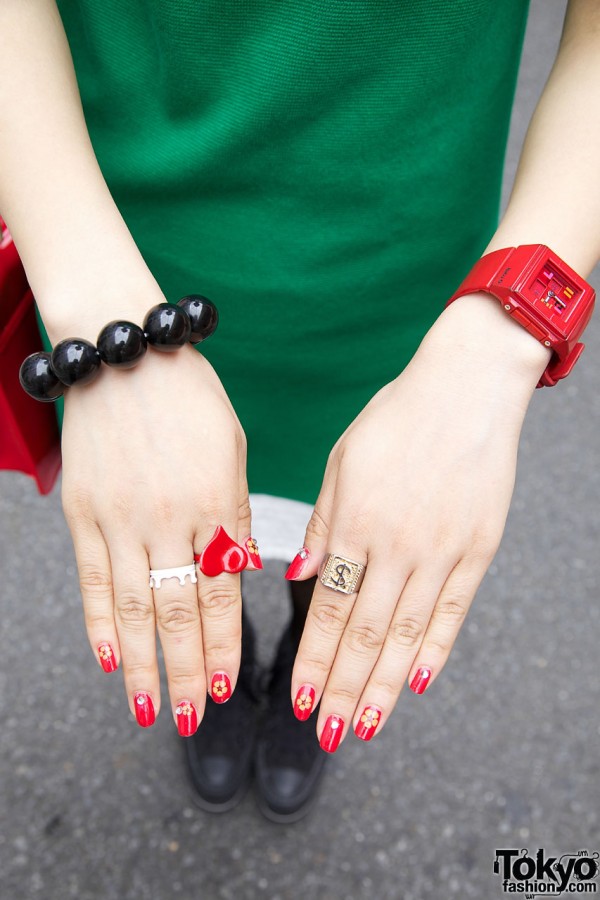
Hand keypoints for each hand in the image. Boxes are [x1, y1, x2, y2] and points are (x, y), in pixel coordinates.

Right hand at [61, 340, 252, 732]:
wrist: (127, 352)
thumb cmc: (191, 398)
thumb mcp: (233, 450)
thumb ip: (236, 514)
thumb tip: (239, 570)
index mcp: (218, 502)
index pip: (224, 593)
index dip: (226, 644)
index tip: (229, 685)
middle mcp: (170, 519)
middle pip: (179, 613)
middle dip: (187, 673)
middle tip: (190, 717)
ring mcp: (121, 518)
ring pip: (133, 609)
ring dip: (143, 664)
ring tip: (150, 707)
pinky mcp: (83, 512)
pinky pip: (91, 580)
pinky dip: (99, 625)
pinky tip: (108, 660)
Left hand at [288, 294, 550, 750]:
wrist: (466, 388)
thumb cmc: (397, 418)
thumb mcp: (343, 460)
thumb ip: (322, 523)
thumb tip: (300, 576)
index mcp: (354, 522)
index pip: (327, 609)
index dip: (313, 659)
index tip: (298, 698)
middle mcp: (396, 545)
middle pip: (365, 633)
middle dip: (342, 688)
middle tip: (327, 731)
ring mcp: (441, 550)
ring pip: (408, 634)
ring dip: (384, 686)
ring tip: (365, 726)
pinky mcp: (478, 549)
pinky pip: (454, 612)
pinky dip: (435, 650)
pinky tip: (419, 683)